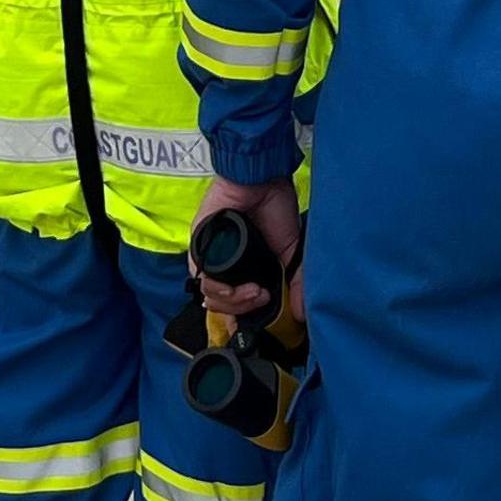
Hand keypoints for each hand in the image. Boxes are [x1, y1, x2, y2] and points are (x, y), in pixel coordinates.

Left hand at [190, 176, 302, 318]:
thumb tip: (301, 315)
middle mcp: (225, 264)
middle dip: (243, 310)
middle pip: (223, 304)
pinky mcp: (198, 244)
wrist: (262, 180)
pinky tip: (235, 287)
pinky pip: (200, 276)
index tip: (260, 320)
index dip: (245, 316)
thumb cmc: (276, 208)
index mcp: (245, 267)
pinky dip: (217, 288)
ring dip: (233, 302)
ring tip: (254, 292)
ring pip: (211, 295)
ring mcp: (210, 255)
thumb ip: (296, 283)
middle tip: (262, 297)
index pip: (237, 302)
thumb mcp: (291, 252)